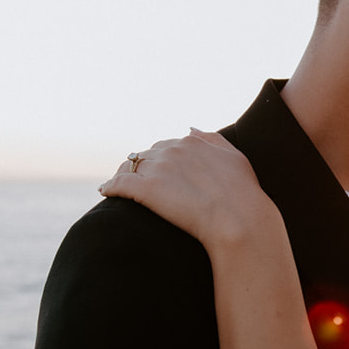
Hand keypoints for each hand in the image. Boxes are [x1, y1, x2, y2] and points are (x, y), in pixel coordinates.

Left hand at [100, 130, 277, 250]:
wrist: (237, 219)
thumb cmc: (242, 193)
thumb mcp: (234, 157)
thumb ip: (211, 140)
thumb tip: (190, 129)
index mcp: (192, 142)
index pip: (166, 146)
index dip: (161, 160)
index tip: (159, 172)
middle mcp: (172, 151)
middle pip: (146, 155)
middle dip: (141, 166)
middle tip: (137, 181)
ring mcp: (158, 169)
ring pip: (130, 166)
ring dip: (123, 174)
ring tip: (116, 185)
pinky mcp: (146, 190)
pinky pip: (119, 183)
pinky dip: (110, 186)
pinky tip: (105, 191)